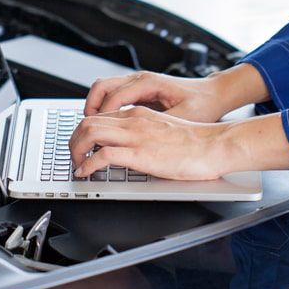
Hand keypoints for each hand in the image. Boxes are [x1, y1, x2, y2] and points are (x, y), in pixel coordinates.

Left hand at [69, 106, 288, 179]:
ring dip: (76, 150)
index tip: (81, 145)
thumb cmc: (197, 143)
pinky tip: (86, 173)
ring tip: (76, 164)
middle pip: (88, 121)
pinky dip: (88, 165)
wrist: (215, 145)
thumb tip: (131, 147)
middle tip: (73, 155)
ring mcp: (136, 136)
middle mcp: (133, 120)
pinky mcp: (140, 153)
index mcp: (139, 114)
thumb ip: (145, 133)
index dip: (84, 131)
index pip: (100, 116)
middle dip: (73, 139)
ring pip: (90, 133)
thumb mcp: (164, 130)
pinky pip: (103, 156)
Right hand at [83, 63, 268, 122]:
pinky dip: (104, 109)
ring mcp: (138, 83)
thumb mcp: (183, 119)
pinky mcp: (140, 90)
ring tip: (92, 131)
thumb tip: (137, 139)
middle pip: (100, 88)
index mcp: (148, 83)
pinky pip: (113, 95)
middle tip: (84, 133)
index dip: (99, 118)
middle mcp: (140, 79)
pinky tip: (106, 126)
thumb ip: (158, 126)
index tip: (92, 136)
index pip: (111, 97)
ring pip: (104, 89)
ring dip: (94, 108)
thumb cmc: (203, 104)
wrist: (215, 95)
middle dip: (89, 110)